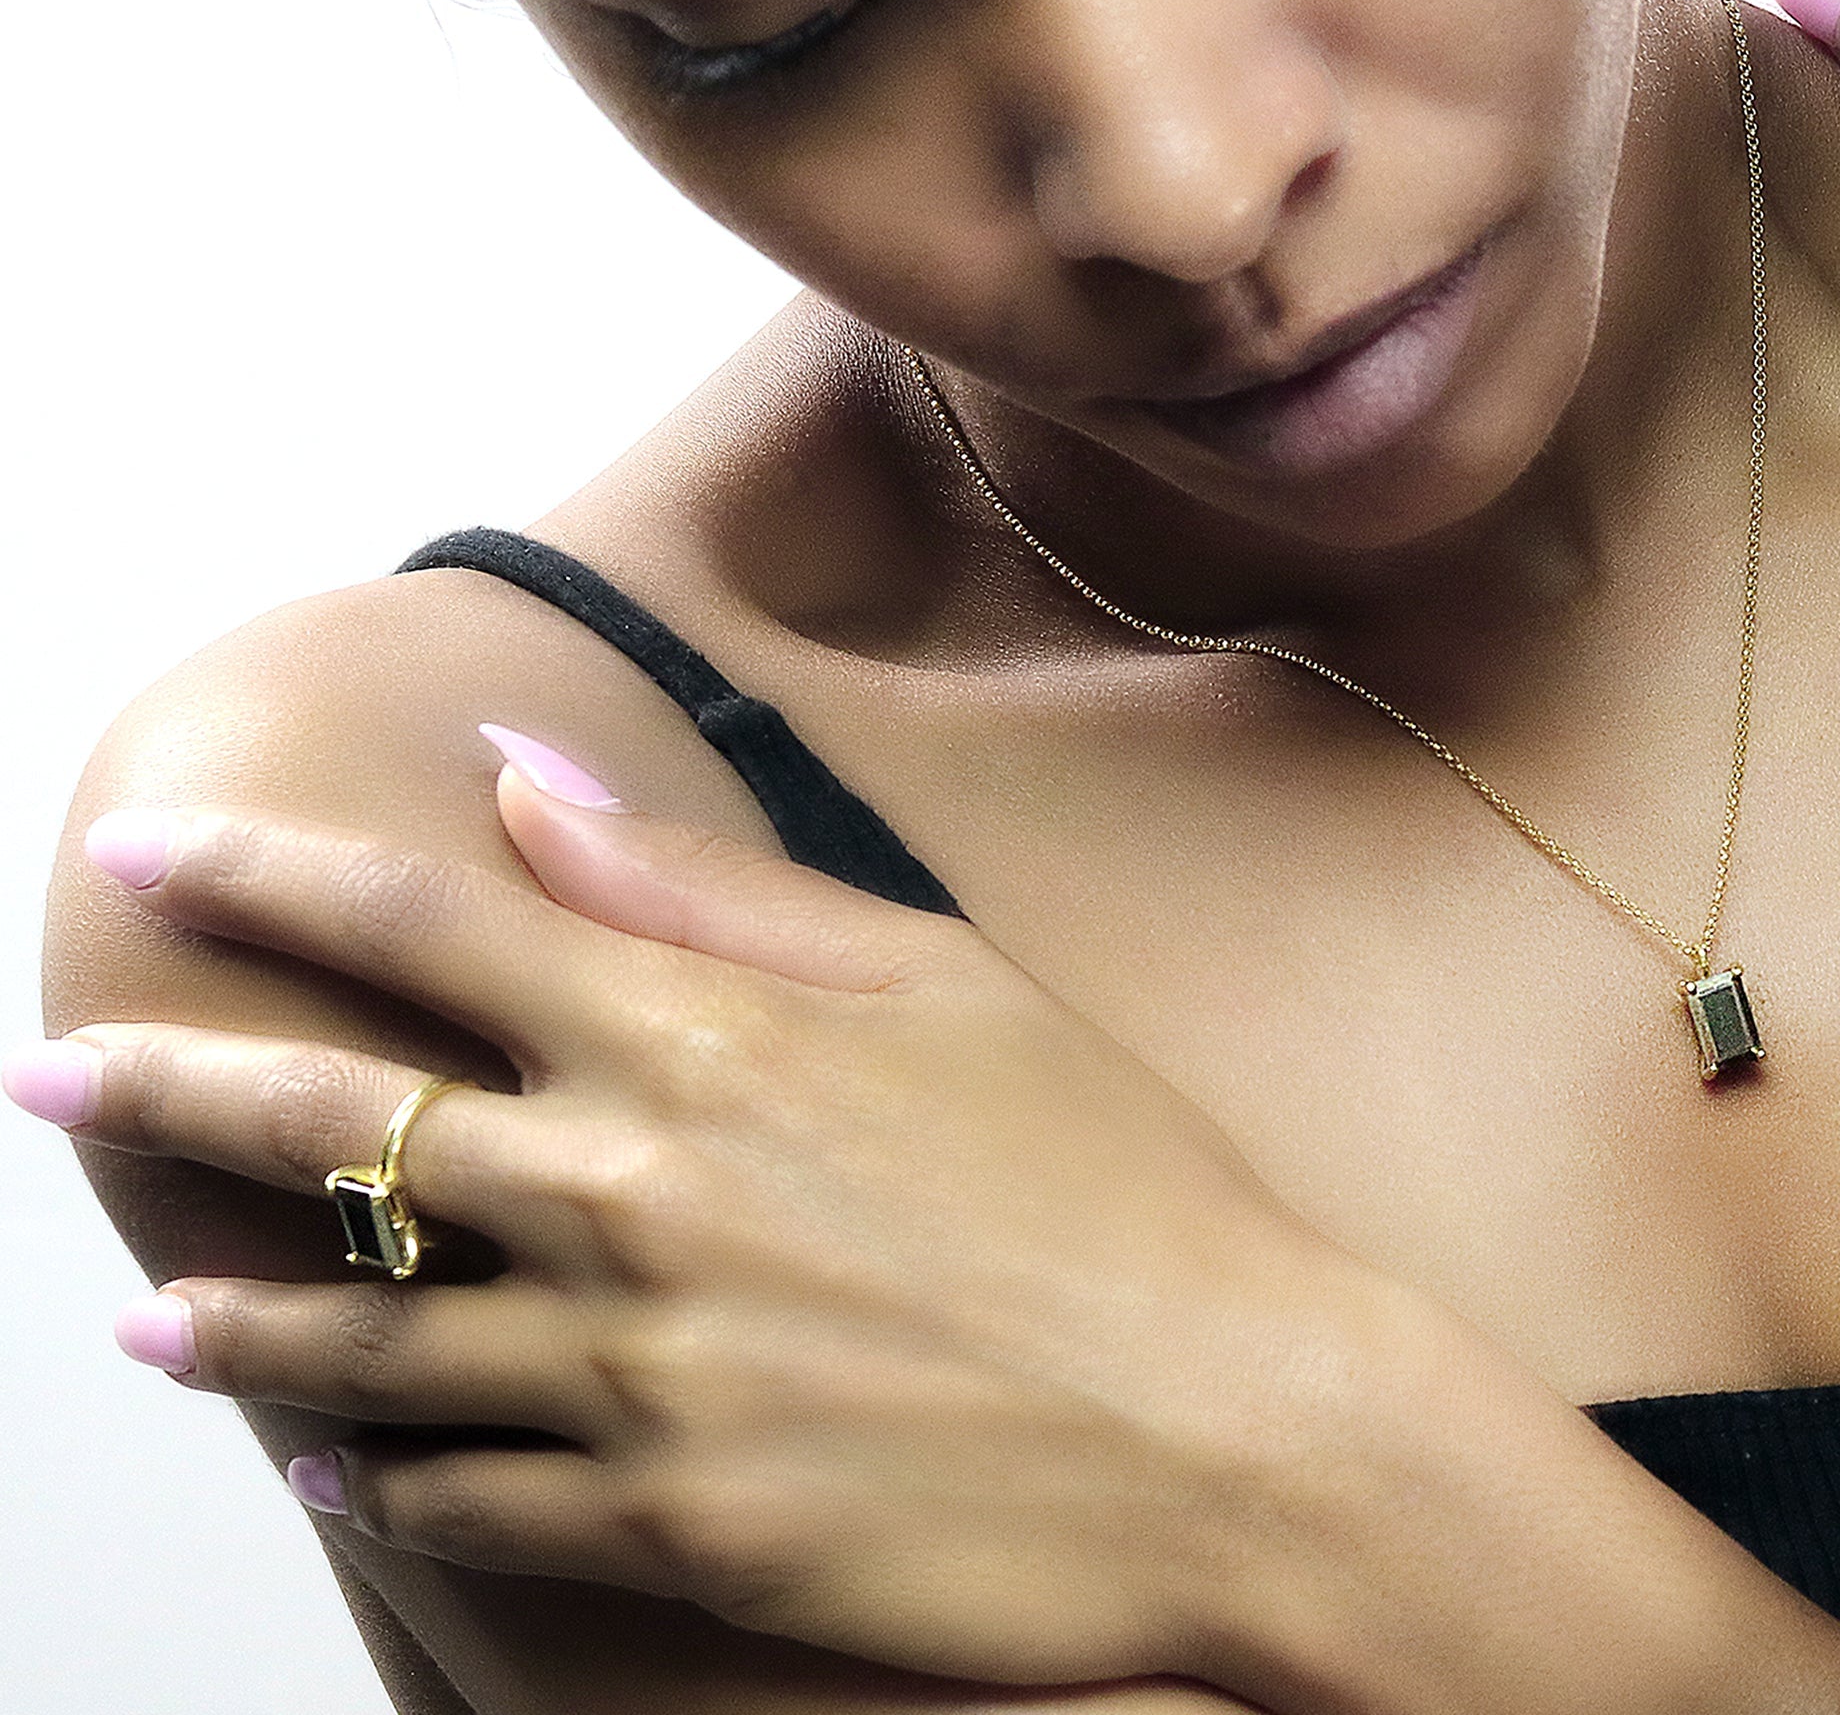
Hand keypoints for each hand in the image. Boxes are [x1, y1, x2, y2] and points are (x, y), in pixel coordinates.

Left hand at [21, 735, 1397, 1696]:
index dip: (269, 879)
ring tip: (146, 1316)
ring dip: (234, 1321)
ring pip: (363, 1340)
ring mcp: (643, 1374)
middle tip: (56, 1071)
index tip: (157, 852)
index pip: (426, 926)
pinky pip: (468, 1502)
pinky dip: (381, 1480)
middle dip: (171, 1084)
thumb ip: (723, 888)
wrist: (1245, 1432)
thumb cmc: (1126, 1188)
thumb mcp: (951, 986)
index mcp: (709, 1040)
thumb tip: (542, 791)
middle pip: (338, 1125)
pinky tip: (335, 1467)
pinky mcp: (673, 1524)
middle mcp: (641, 1197)